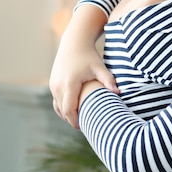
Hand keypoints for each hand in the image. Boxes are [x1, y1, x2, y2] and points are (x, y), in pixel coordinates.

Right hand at [49, 6, 117, 128]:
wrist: (74, 42)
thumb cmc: (89, 56)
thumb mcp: (100, 67)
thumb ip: (108, 80)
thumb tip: (118, 93)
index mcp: (69, 83)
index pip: (69, 109)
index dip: (75, 121)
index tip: (85, 128)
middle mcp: (58, 86)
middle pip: (63, 111)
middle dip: (72, 121)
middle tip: (86, 128)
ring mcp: (53, 85)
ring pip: (58, 107)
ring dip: (67, 115)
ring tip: (81, 121)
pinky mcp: (53, 83)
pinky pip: (56, 101)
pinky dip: (63, 108)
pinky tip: (74, 112)